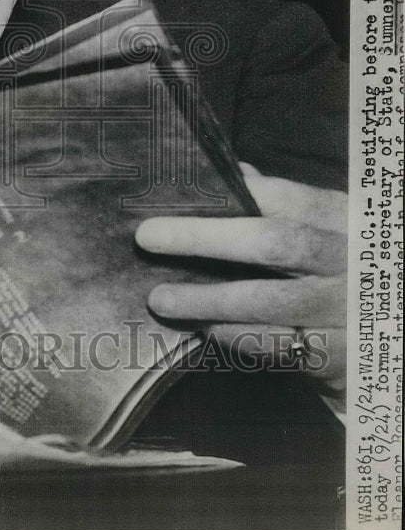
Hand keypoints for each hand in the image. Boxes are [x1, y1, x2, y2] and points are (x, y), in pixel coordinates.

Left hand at [135, 163, 346, 408]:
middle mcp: (347, 263)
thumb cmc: (353, 265)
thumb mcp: (337, 224)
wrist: (392, 327)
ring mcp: (342, 312)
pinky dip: (233, 338)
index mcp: (345, 222)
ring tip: (162, 299)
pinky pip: (275, 348)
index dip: (242, 192)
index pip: (290, 198)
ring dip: (207, 302)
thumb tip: (234, 172)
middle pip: (273, 244)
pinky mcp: (335, 356)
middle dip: (204, 239)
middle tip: (149, 237)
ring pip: (268, 304)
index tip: (192, 191)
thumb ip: (286, 201)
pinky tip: (203, 329)